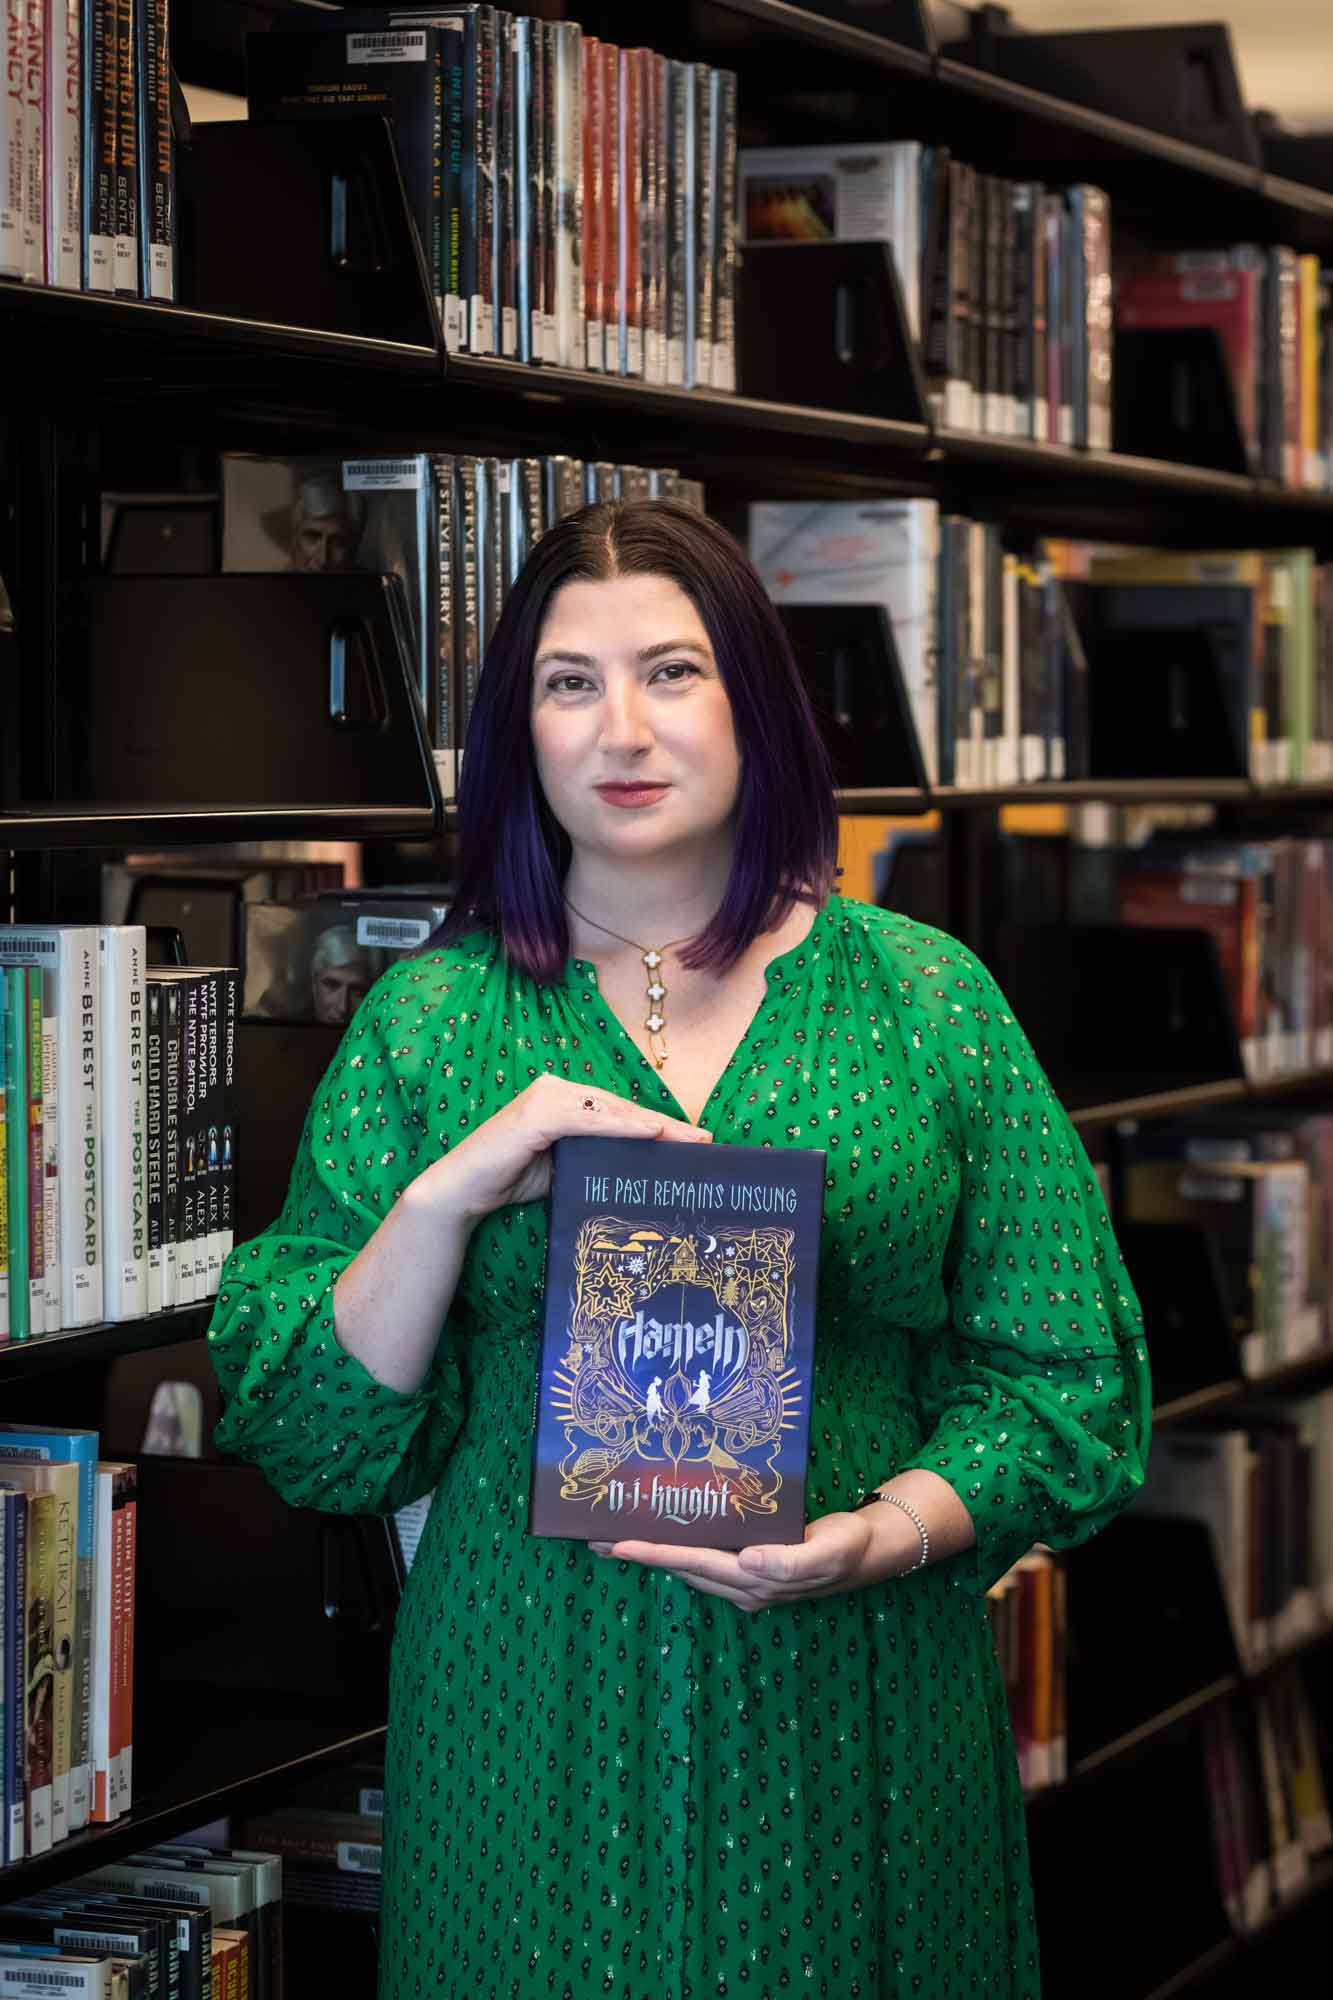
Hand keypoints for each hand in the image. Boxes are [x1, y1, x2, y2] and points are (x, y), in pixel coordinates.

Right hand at [413, 1074, 711, 1225]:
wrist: (462, 1191)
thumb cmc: (510, 1178)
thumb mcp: (563, 1167)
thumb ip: (593, 1158)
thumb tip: (638, 1168)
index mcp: (562, 1100)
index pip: (616, 1112)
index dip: (654, 1125)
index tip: (691, 1140)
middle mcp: (555, 1090)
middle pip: (619, 1108)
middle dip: (662, 1125)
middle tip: (702, 1139)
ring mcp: (545, 1098)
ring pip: (608, 1111)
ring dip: (649, 1124)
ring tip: (685, 1138)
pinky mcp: (537, 1115)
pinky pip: (588, 1120)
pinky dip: (620, 1126)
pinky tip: (650, 1132)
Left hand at [590, 1506, 916, 1610]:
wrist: (870, 1551)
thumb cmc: (848, 1546)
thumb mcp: (828, 1552)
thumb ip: (790, 1562)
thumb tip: (748, 1561)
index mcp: (756, 1580)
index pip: (694, 1563)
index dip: (655, 1552)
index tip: (619, 1543)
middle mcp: (743, 1585)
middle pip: (680, 1567)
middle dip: (638, 1554)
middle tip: (595, 1537)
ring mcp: (745, 1581)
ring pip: (687, 1566)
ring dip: (652, 1552)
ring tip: (616, 1536)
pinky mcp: (751, 1569)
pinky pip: (703, 1559)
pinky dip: (677, 1547)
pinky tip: (664, 1533)